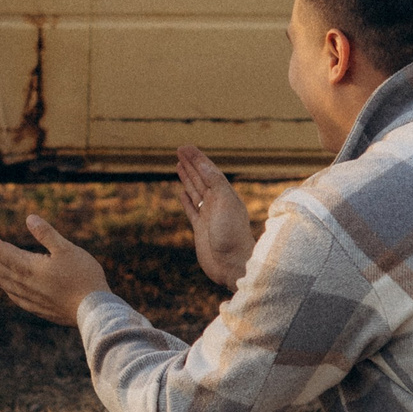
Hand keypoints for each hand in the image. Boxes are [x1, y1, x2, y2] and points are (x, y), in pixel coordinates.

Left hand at [0, 214, 109, 325]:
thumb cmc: (84, 277)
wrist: (93, 312)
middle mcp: (23, 283)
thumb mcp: (68, 250)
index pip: (0, 250)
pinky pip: (9, 291)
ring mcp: (26, 296)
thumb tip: (29, 218)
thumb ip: (46, 234)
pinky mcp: (33, 306)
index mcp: (29, 267)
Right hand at [177, 145, 253, 290]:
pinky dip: (186, 200)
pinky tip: (182, 193)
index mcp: (225, 194)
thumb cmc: (232, 234)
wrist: (233, 264)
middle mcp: (217, 202)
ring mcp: (209, 215)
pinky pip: (192, 209)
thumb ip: (214, 183)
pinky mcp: (201, 229)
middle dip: (191, 163)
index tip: (185, 147)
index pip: (208, 170)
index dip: (197, 158)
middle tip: (179, 149)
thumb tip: (202, 164)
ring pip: (195, 191)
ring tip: (179, 165)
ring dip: (188, 178)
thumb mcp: (225, 202)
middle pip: (201, 178)